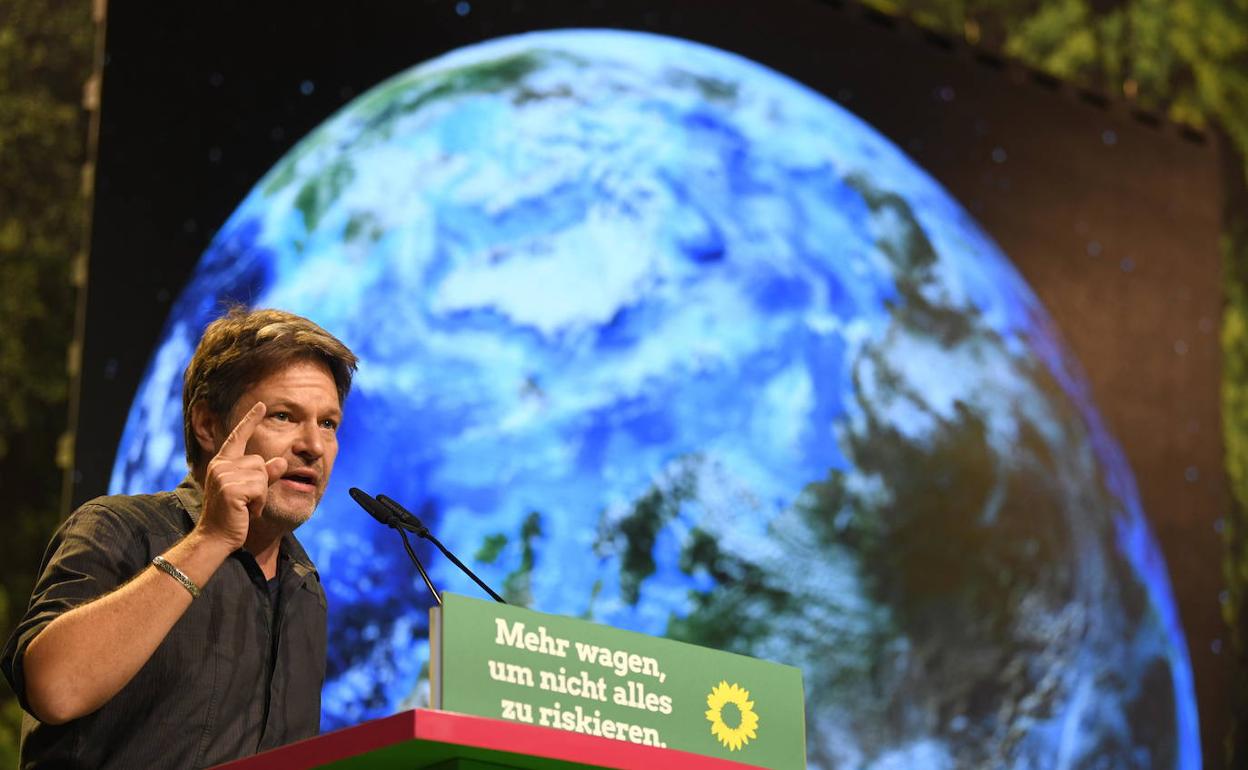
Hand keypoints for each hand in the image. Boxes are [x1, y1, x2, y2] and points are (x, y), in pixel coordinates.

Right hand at [196, 402, 287, 549]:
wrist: (216, 538)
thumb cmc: (233, 515)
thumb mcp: (251, 491)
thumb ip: (265, 475)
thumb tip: (281, 461)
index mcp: (222, 463)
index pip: (238, 437)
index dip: (251, 420)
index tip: (262, 405)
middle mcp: (220, 466)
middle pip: (259, 462)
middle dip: (261, 483)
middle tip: (247, 501)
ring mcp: (224, 476)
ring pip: (262, 475)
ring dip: (261, 495)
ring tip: (245, 507)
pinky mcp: (230, 489)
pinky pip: (260, 489)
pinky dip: (259, 503)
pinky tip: (246, 512)